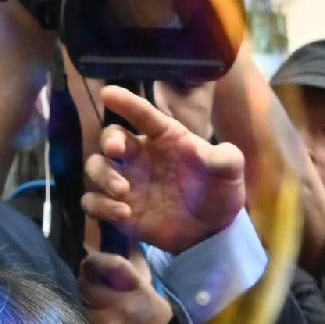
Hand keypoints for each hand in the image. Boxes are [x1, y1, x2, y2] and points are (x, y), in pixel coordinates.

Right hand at [80, 77, 246, 252]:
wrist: (212, 231)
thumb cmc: (219, 190)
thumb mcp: (231, 170)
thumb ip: (224, 158)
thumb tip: (201, 149)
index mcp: (165, 138)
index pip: (143, 114)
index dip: (126, 103)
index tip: (108, 93)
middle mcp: (141, 156)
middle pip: (111, 138)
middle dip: (109, 141)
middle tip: (117, 153)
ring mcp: (128, 182)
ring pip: (96, 167)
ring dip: (102, 176)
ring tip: (123, 192)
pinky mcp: (119, 210)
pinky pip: (93, 202)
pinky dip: (101, 206)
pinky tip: (124, 214)